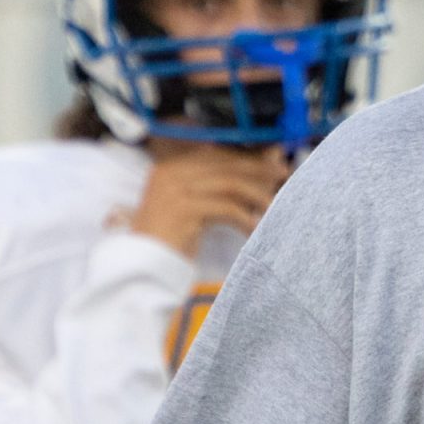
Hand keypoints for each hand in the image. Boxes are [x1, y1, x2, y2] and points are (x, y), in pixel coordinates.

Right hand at [129, 143, 289, 258]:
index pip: (216, 154)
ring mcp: (175, 190)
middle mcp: (170, 173)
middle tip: (282, 174)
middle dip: (258, 169)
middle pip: (225, 165)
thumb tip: (255, 171)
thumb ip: (217, 190)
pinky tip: (254, 228)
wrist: (141, 269)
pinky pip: (225, 207)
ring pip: (229, 183)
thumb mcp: (192, 209)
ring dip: (256, 194)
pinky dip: (244, 217)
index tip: (272, 162)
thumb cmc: (169, 242)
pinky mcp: (183, 209)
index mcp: (170, 168)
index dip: (246, 157)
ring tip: (273, 206)